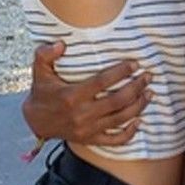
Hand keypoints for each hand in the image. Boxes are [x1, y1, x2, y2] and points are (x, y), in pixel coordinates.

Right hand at [21, 42, 152, 144]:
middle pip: (117, 100)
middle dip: (136, 87)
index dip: (120, 72)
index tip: (135, 64)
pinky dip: (129, 133)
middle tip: (148, 77)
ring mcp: (87, 129)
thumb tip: (60, 44)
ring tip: (150, 93)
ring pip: (120, 118)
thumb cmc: (42, 91)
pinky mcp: (90, 139)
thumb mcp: (39, 70)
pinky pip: (114, 140)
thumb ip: (45, 54)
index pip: (102, 82)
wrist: (35, 121)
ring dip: (138, 106)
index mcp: (71, 95)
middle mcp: (81, 114)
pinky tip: (139, 121)